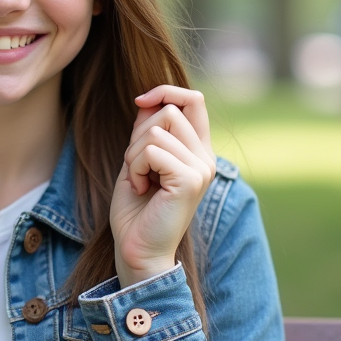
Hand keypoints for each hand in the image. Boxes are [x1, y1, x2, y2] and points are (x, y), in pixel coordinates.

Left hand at [109, 85, 215, 287]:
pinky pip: (152, 151)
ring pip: (156, 131)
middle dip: (139, 134)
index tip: (140, 101)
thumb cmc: (136, 210)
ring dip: (135, 155)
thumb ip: (148, 132)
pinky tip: (143, 189)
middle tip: (137, 167)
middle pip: (169, 111)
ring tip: (141, 181)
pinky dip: (136, 167)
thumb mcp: (138, 160)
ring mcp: (201, 168)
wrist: (137, 249)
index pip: (194, 99)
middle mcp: (205, 158)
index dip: (166, 91)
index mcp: (198, 151)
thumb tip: (149, 100)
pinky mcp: (190, 180)